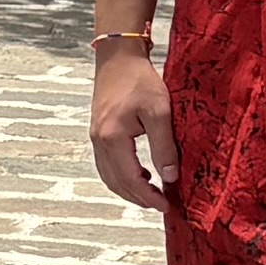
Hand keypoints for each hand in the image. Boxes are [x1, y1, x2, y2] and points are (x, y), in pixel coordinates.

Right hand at [87, 43, 174, 210]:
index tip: (166, 206)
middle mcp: (99, 141)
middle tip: (161, 205)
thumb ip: (164, 146)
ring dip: (129, 190)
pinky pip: (107, 164)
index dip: (148, 197)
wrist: (118, 57)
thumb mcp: (159, 111)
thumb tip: (170, 177)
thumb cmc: (140, 80)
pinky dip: (122, 176)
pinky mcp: (98, 132)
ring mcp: (95, 137)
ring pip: (109, 176)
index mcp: (112, 138)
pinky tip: (140, 174)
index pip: (130, 179)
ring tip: (152, 194)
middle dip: (139, 198)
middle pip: (116, 183)